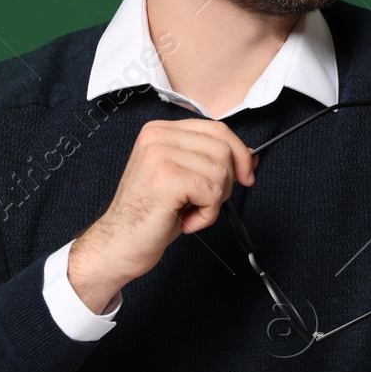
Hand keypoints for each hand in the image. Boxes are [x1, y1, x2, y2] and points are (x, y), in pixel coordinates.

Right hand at [69, 118, 256, 310]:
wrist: (119, 243)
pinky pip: (212, 192)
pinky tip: (186, 221)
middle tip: (204, 203)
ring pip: (221, 171)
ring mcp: (160, 155)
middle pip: (223, 148)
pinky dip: (207, 214)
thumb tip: (250, 156)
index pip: (217, 128)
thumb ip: (210, 162)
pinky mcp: (168, 178)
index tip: (246, 175)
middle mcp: (157, 137)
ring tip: (189, 212)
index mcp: (159, 131)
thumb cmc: (149, 216)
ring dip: (214, 202)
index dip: (239, 153)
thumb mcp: (183, 180)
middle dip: (225, 182)